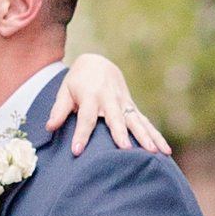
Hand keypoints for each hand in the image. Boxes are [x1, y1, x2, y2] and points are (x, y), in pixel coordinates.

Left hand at [48, 53, 170, 156]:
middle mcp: (109, 99)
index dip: (81, 134)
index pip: (86, 117)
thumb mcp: (65, 90)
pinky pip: (146, 123)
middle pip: (116, 118)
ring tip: (154, 152)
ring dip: (145, 136)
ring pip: (136, 121)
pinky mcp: (132, 108)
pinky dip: (156, 136)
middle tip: (125, 149)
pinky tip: (165, 151)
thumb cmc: (78, 81)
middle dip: (120, 133)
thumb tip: (49, 127)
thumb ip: (59, 109)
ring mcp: (123, 103)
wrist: (98, 63)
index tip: (77, 151)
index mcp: (90, 96)